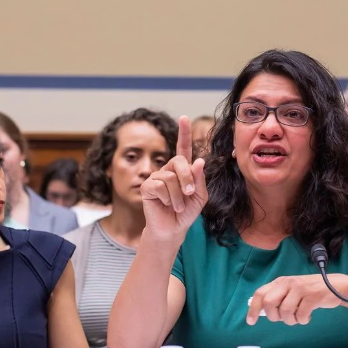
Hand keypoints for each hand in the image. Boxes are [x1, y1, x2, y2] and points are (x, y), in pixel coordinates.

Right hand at [141, 115, 207, 243]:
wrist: (173, 229)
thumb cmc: (186, 212)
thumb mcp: (199, 196)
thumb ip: (199, 179)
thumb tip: (198, 160)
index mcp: (183, 169)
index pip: (184, 148)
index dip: (184, 133)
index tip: (184, 118)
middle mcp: (168, 169)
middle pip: (179, 161)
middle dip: (187, 178)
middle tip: (189, 193)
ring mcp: (156, 177)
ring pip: (170, 177)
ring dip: (178, 195)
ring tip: (177, 205)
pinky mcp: (147, 186)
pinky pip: (160, 185)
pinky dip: (168, 198)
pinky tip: (166, 205)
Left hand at [246, 274, 345, 325]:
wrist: (336, 286)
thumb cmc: (310, 292)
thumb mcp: (292, 291)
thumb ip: (278, 298)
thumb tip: (260, 312)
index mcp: (281, 282)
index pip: (260, 294)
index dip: (253, 309)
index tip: (251, 321)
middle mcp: (288, 283)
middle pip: (269, 303)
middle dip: (274, 316)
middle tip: (283, 318)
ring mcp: (300, 289)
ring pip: (285, 312)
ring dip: (291, 320)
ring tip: (298, 317)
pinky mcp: (312, 296)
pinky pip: (301, 315)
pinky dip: (303, 320)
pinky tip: (308, 316)